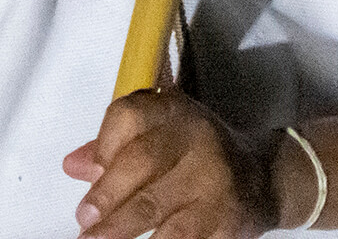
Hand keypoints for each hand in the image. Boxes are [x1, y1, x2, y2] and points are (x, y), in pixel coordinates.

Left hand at [62, 89, 278, 238]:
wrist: (264, 176)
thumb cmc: (198, 156)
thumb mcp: (161, 137)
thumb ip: (116, 148)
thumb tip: (73, 165)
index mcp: (174, 111)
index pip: (130, 114)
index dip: (104, 144)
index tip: (89, 173)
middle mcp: (196, 136)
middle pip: (142, 160)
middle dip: (107, 194)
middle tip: (84, 221)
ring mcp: (214, 177)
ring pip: (159, 205)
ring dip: (120, 228)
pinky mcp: (228, 215)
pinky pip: (184, 237)